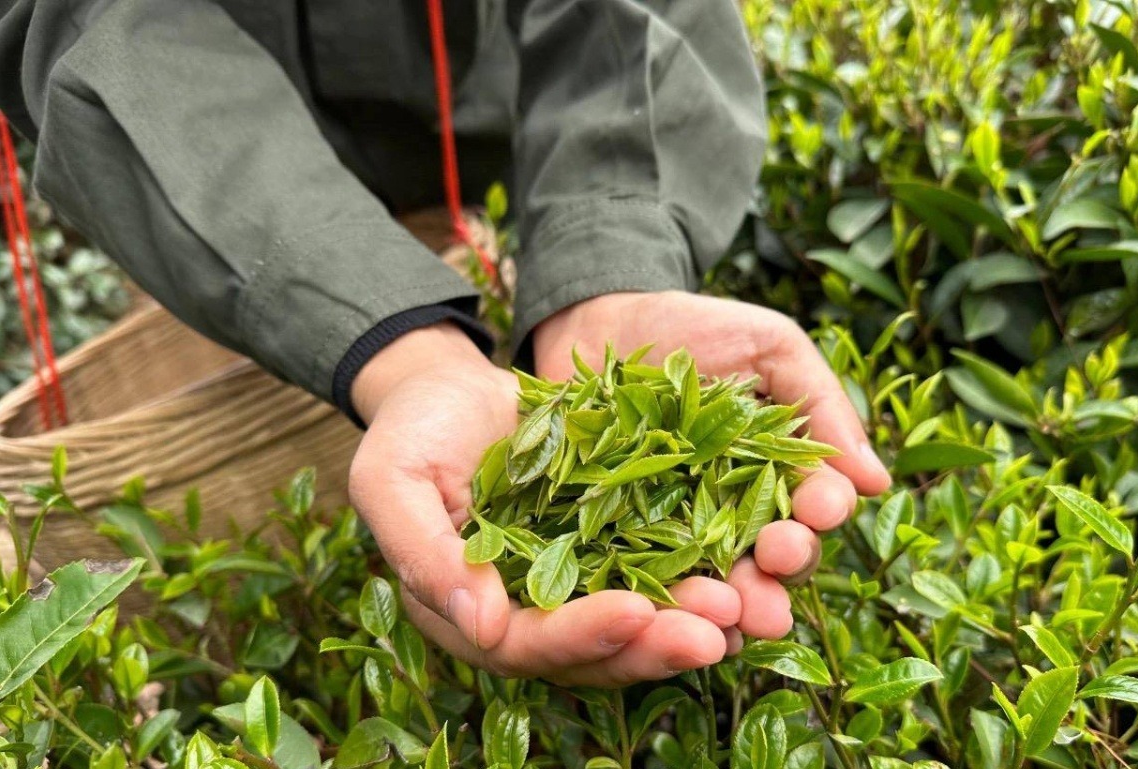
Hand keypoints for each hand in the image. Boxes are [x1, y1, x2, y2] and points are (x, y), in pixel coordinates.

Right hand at [349, 322, 737, 685]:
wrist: (450, 386)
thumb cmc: (410, 429)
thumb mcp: (392, 481)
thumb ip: (425, 553)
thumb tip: (482, 627)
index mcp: (467, 611)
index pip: (527, 645)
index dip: (581, 635)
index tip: (634, 611)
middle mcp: (525, 610)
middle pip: (595, 650)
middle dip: (655, 643)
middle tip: (715, 631)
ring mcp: (571, 578)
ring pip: (637, 618)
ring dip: (690, 617)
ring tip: (744, 604)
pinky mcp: (609, 540)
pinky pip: (658, 565)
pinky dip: (700, 568)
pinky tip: (746, 560)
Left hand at [534, 291, 891, 638]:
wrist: (601, 317)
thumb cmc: (696, 328)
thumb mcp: (771, 347)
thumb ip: (824, 405)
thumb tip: (876, 482)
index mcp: (781, 473)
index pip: (814, 509)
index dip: (820, 515)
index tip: (818, 511)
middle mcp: (736, 513)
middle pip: (772, 560)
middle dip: (781, 572)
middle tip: (775, 567)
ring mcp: (678, 529)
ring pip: (716, 583)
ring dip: (730, 605)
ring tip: (730, 614)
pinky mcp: (620, 537)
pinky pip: (643, 579)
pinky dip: (658, 602)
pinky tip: (665, 617)